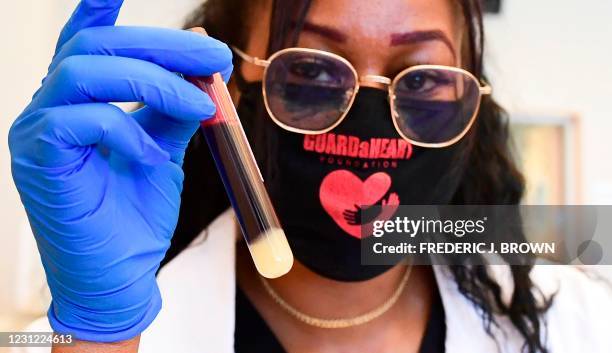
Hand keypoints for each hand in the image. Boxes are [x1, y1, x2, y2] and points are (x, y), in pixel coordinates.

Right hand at [8, 0, 231, 342]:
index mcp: (77, 102)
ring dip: (154, 81)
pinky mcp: (38, 158)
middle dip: (162, 45)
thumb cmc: (135, 217)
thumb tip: (198, 72)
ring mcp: (36, 130)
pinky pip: (82, 119)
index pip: (84, 43)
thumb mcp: (163, 152)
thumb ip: (171, 111)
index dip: (98, 10)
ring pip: (86, 70)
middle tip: (213, 54)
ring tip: (200, 104)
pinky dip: (127, 128)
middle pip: (96, 45)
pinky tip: (151, 154)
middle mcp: (50, 107)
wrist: (119, 276)